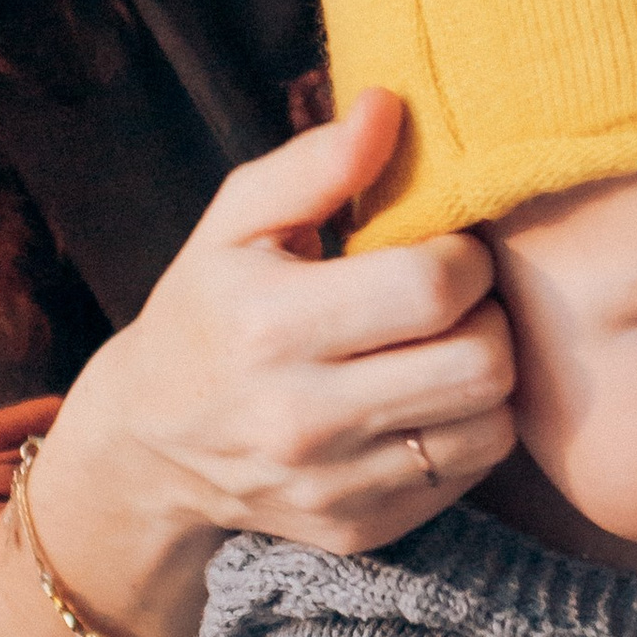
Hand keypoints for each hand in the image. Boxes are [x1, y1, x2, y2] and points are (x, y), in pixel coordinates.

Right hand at [36, 88, 516, 576]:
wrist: (147, 444)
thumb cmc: (207, 310)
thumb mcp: (235, 222)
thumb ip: (314, 163)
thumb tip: (389, 106)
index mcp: (269, 327)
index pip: (432, 288)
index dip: (465, 256)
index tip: (446, 249)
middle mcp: (301, 419)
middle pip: (478, 364)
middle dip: (489, 316)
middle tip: (460, 299)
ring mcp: (331, 485)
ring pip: (488, 426)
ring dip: (486, 377)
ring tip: (447, 346)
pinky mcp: (357, 529)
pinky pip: (466, 473)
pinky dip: (466, 429)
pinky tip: (425, 399)